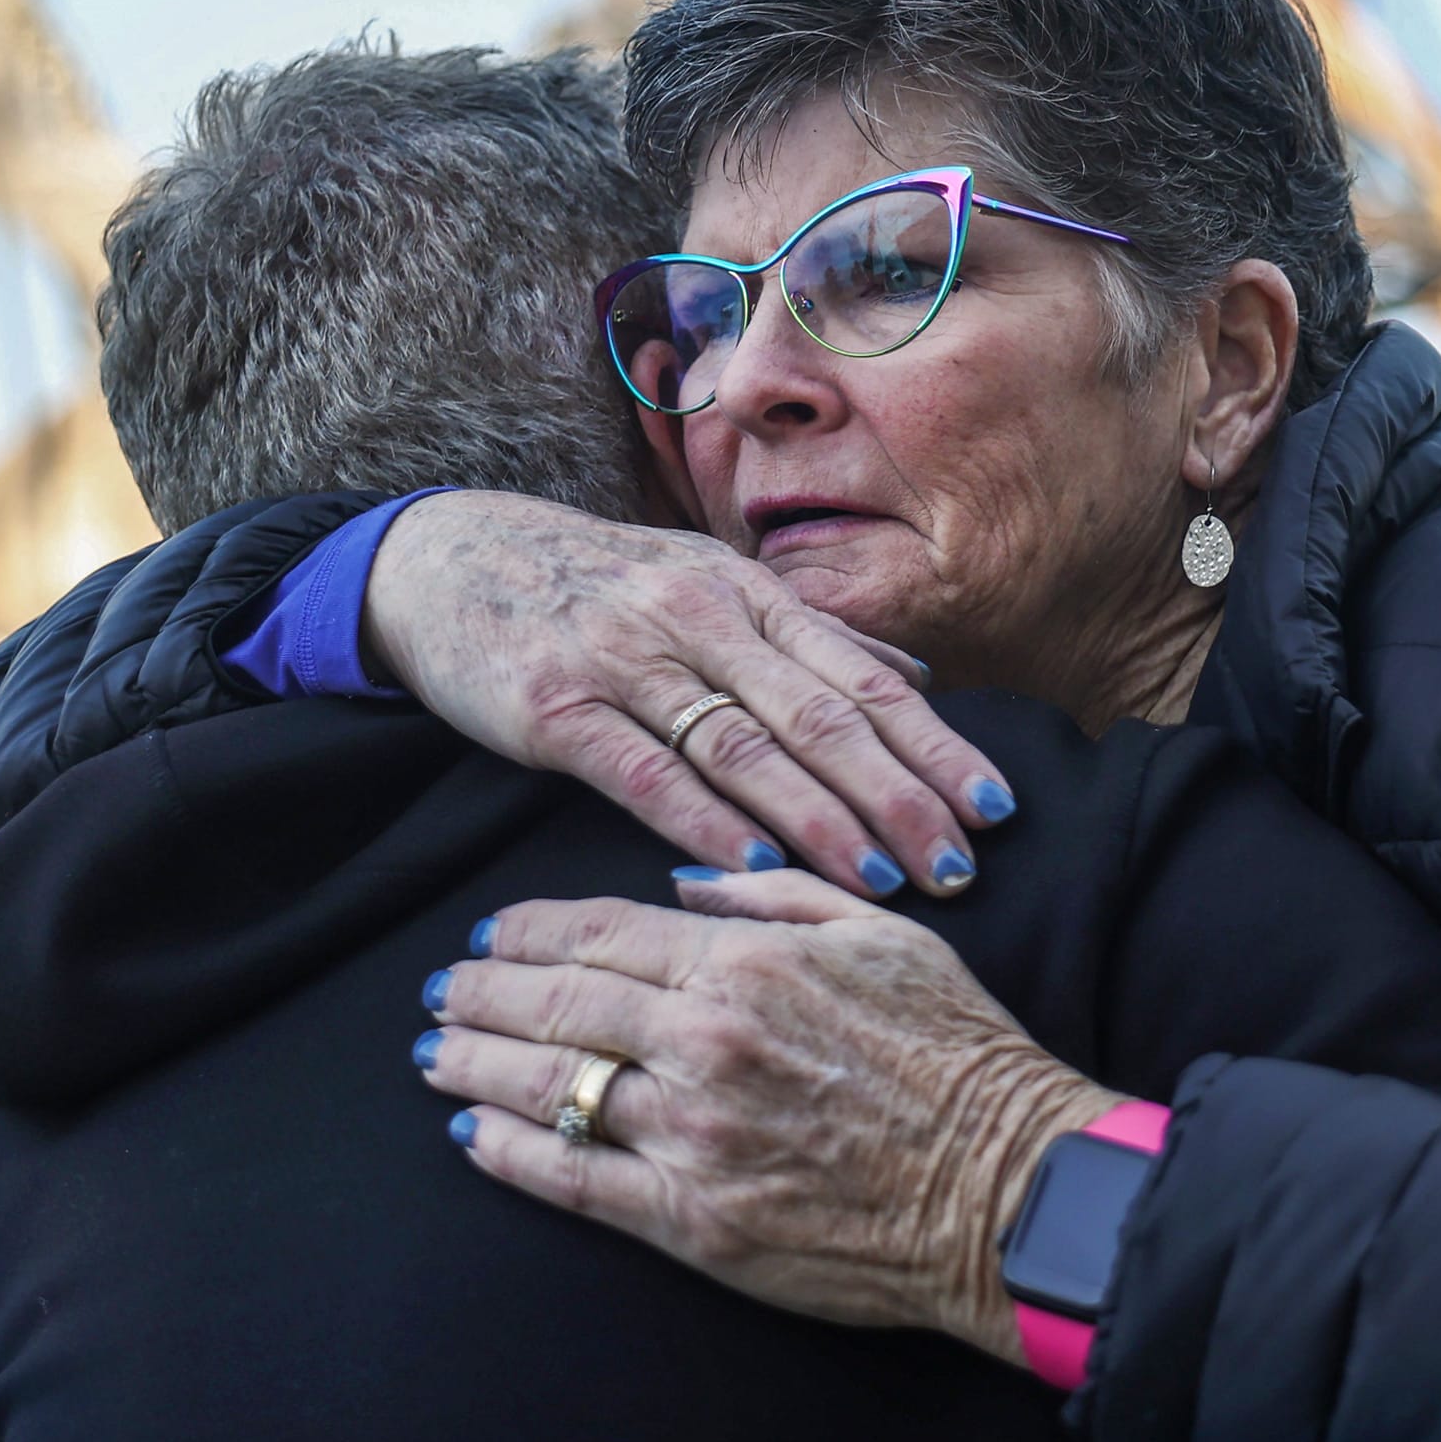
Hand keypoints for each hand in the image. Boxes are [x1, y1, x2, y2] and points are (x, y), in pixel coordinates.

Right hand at [361, 492, 1013, 897]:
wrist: (445, 559)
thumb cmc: (588, 585)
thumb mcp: (702, 580)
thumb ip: (806, 633)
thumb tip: (918, 674)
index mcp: (743, 592)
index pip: (862, 677)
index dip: (934, 745)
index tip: (995, 809)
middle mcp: (695, 617)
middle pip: (817, 717)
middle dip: (897, 796)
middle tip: (957, 867)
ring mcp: (623, 660)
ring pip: (742, 746)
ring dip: (820, 819)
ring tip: (882, 882)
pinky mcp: (554, 706)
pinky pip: (642, 771)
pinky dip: (701, 819)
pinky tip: (752, 866)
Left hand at [417, 869, 1118, 1362]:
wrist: (1011, 1191)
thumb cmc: (959, 1054)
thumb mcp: (879, 936)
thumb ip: (771, 896)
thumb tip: (680, 881)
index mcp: (741, 965)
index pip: (596, 931)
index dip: (527, 931)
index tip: (491, 932)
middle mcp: (700, 1042)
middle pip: (550, 1004)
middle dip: (478, 992)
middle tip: (437, 989)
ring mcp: (690, 1135)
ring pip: (546, 1088)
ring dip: (473, 1066)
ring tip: (434, 1056)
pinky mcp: (693, 1221)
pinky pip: (574, 1180)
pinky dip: (511, 1153)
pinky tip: (473, 1135)